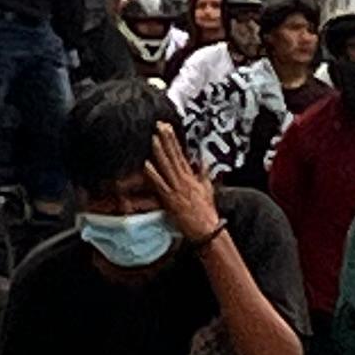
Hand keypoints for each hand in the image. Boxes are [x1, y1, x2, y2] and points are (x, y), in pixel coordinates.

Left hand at [144, 123, 221, 241]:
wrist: (207, 229)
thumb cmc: (206, 211)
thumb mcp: (208, 188)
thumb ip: (203, 173)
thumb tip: (202, 160)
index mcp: (191, 176)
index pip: (181, 154)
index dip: (173, 140)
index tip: (167, 127)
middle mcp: (184, 179)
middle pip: (174, 156)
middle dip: (167, 140)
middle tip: (160, 125)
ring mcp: (177, 188)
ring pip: (167, 167)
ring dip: (160, 152)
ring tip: (153, 138)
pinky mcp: (170, 199)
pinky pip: (160, 184)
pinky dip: (154, 174)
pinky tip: (146, 164)